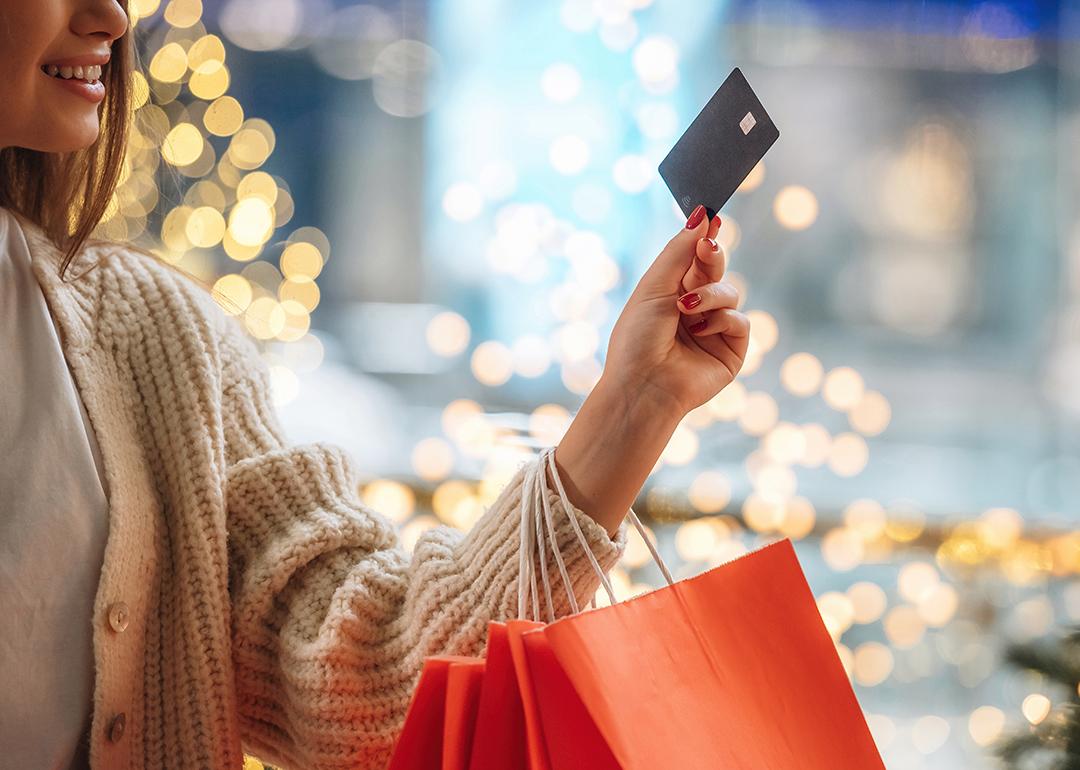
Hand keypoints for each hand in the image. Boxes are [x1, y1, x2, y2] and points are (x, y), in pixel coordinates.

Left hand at [602, 204, 750, 416]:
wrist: (643, 384)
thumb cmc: (638, 339)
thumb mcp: (653, 287)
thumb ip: (679, 251)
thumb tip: (700, 216)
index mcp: (670, 294)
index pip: (693, 259)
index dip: (703, 238)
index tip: (711, 217)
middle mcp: (693, 310)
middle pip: (715, 269)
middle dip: (711, 256)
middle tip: (706, 248)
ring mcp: (713, 330)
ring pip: (730, 292)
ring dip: (710, 295)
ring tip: (687, 309)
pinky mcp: (731, 350)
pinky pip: (740, 320)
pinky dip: (721, 320)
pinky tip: (699, 332)